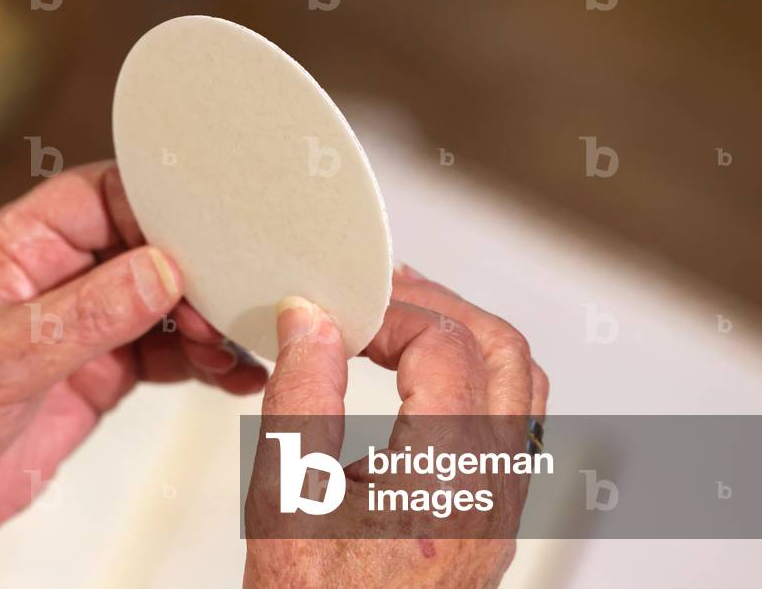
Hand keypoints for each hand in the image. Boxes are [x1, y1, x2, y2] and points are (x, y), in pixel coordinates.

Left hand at [0, 161, 267, 587]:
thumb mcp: (0, 358)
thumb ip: (86, 313)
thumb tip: (160, 270)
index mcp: (18, 248)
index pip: (102, 197)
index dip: (158, 206)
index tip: (206, 232)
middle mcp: (56, 280)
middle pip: (146, 249)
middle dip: (196, 273)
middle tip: (228, 304)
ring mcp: (80, 329)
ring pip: (163, 305)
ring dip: (206, 323)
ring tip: (237, 347)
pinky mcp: (98, 374)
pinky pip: (164, 356)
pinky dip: (201, 364)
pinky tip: (231, 374)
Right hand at [244, 265, 548, 587]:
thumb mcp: (284, 500)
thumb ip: (301, 395)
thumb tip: (309, 317)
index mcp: (443, 483)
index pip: (444, 347)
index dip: (388, 312)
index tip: (335, 311)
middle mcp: (491, 492)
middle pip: (504, 350)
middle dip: (440, 304)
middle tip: (380, 287)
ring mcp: (501, 506)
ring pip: (521, 383)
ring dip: (466, 334)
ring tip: (402, 316)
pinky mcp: (492, 516)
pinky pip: (512, 420)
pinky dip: (475, 374)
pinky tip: (422, 375)